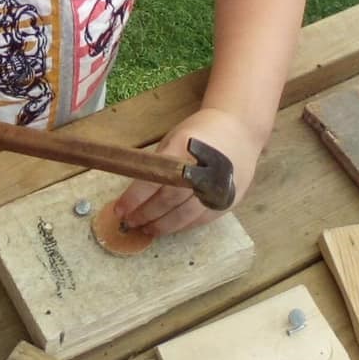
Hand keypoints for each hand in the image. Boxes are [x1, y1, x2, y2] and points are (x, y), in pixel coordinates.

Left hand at [113, 108, 261, 236]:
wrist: (239, 130)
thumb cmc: (200, 132)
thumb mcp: (175, 138)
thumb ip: (160, 163)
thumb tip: (138, 190)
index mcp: (183, 151)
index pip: (154, 180)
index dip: (134, 198)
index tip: (119, 209)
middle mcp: (202, 172)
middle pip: (168, 200)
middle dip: (146, 214)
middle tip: (130, 222)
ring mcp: (217, 189)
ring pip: (184, 215)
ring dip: (162, 225)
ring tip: (146, 229)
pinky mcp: (228, 201)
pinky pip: (200, 219)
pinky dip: (182, 225)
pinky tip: (169, 227)